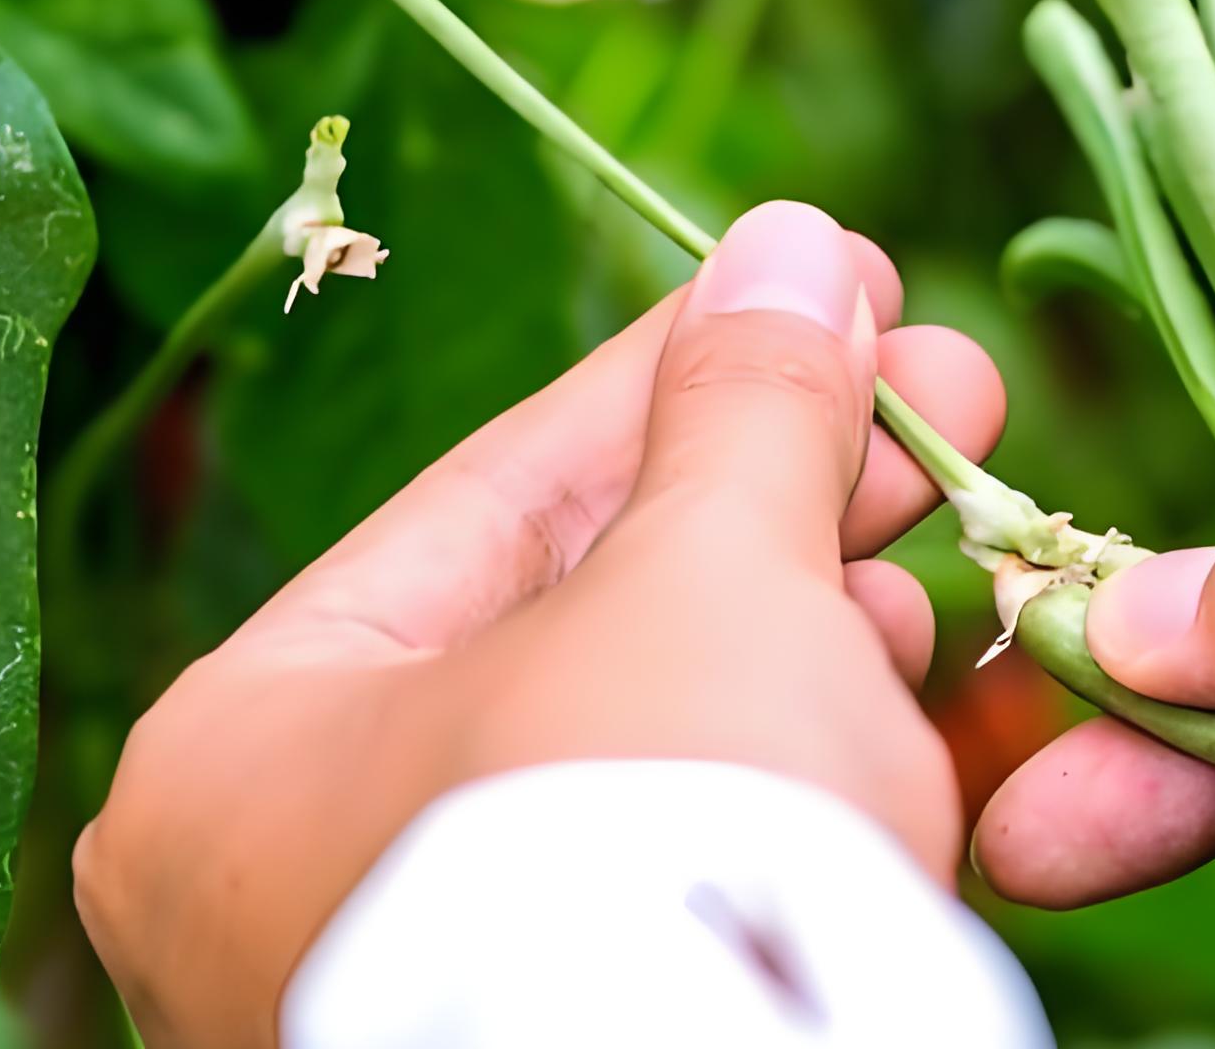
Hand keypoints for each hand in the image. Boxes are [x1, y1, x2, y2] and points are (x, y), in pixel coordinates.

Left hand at [75, 202, 1005, 1048]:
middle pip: (596, 621)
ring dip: (839, 625)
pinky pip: (715, 870)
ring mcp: (453, 976)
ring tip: (966, 528)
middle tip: (940, 391)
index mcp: (246, 750)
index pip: (495, 497)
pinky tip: (969, 680)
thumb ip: (747, 405)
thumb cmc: (642, 834)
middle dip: (795, 493)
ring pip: (672, 751)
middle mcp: (307, 881)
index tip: (823, 286)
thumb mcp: (710, 573)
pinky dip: (840, 772)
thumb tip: (801, 244)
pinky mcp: (599, 1035)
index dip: (686, 369)